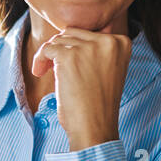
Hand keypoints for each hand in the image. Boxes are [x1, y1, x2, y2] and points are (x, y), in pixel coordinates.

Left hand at [30, 25, 131, 150]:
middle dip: (61, 50)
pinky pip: (46, 49)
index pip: (89, 34)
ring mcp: (88, 48)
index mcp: (122, 43)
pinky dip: (39, 60)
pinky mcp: (69, 57)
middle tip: (55, 69)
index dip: (74, 48)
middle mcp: (108, 41)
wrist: (94, 128)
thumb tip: (80, 32)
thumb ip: (99, 51)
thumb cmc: (98, 104)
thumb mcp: (108, 71)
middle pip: (72, 34)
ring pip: (58, 40)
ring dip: (49, 56)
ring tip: (47, 72)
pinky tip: (39, 73)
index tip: (70, 65)